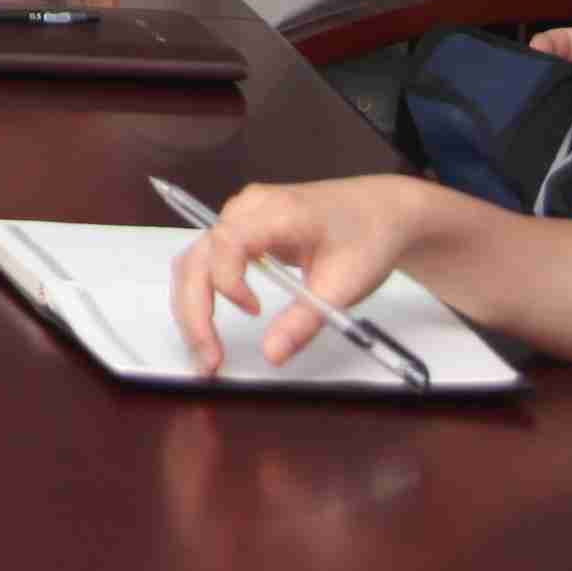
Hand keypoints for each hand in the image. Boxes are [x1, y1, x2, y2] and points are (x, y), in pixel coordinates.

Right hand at [164, 176, 441, 375]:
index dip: (228, 282)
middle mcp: (246, 209)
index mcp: (276, 211)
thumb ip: (305, 320)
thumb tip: (271, 355)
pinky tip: (208, 326)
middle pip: (198, 258)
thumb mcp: (345, 284)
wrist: (380, 211)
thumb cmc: (366, 238)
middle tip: (209, 361)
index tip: (254, 313)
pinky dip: (200, 297)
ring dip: (191, 308)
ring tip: (207, 352)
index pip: (227, 242)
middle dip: (195, 312)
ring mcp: (238, 218)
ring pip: (193, 262)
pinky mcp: (238, 232)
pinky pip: (204, 262)